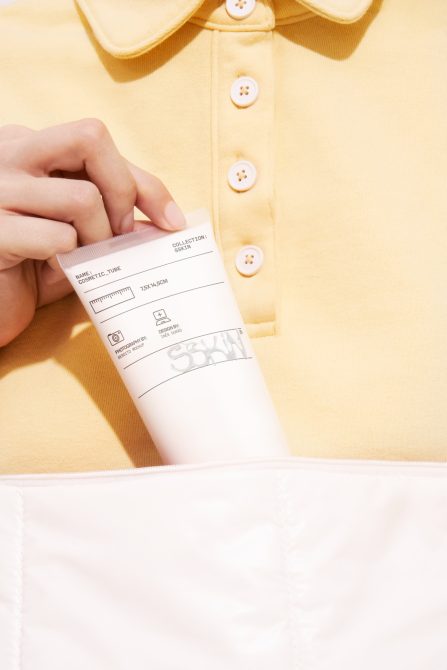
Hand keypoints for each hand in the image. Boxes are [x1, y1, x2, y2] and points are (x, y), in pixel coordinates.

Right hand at [0, 119, 186, 346]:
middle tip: (122, 232)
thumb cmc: (32, 267)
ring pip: (82, 196)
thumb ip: (112, 216)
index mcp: (28, 147)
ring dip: (99, 237)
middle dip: (124, 189)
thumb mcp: (77, 234)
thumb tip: (165, 219)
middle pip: (90, 138)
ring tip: (86, 257)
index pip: (98, 142)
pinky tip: (53, 268)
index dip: (144, 182)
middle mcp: (8, 154)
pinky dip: (70, 259)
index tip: (171, 221)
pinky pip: (58, 237)